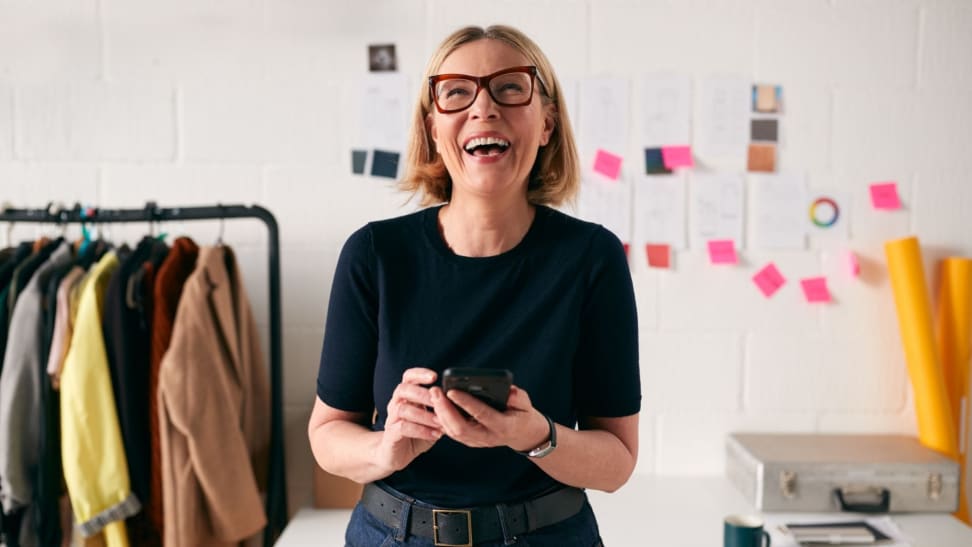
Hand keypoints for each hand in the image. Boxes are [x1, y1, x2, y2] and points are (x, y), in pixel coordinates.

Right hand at [376, 368, 442, 472]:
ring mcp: (392, 418)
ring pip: (403, 409)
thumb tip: (461, 401)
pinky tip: (435, 435)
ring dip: (424, 415)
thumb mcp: (431, 419)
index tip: (435, 377)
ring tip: (440, 422)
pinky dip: (421, 430)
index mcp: (407, 396)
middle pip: (403, 389)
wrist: (396, 455)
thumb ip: (441, 409)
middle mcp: (396, 403)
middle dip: (422, 394)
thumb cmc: (416, 433)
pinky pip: (403, 427)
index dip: (420, 374)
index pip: (409, 377)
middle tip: (438, 401)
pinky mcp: (391, 434)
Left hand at [429, 384, 549, 451]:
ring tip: (433, 395)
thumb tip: (508, 392)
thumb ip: (518, 398)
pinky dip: (442, 420)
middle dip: (445, 410)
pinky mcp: (470, 441)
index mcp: (503, 427)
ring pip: (453, 432)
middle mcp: (488, 437)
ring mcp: (478, 441)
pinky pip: (452, 432)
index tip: (451, 390)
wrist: (522, 435)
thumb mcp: (526, 405)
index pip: (481, 414)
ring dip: (440, 414)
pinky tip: (436, 406)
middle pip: (460, 427)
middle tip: (435, 391)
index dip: (466, 403)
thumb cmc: (523, 415)